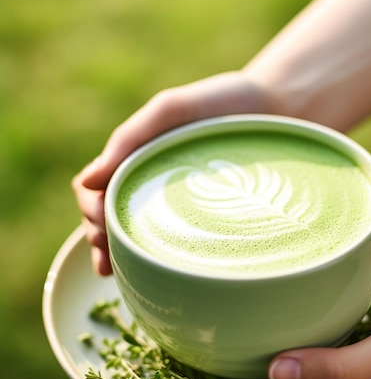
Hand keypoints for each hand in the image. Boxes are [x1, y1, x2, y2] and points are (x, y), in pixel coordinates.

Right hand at [72, 72, 267, 274]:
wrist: (277, 107)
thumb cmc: (221, 103)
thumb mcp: (171, 111)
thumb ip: (129, 138)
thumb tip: (86, 182)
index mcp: (137, 157)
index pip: (95, 190)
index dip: (91, 213)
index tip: (102, 230)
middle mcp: (152, 181)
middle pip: (109, 217)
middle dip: (100, 240)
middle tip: (108, 260)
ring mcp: (177, 200)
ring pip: (137, 232)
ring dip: (120, 255)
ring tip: (118, 274)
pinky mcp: (205, 215)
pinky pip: (174, 241)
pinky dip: (155, 258)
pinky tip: (152, 274)